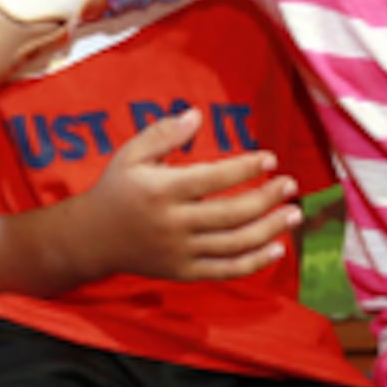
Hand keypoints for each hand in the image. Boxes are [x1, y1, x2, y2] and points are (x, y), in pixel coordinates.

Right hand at [66, 109, 302, 280]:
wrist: (92, 238)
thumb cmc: (116, 189)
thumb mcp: (130, 154)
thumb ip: (163, 133)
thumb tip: (197, 115)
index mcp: (161, 191)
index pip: (212, 178)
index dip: (245, 168)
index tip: (270, 159)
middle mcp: (172, 223)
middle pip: (231, 213)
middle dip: (266, 199)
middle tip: (290, 185)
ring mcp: (179, 252)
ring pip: (234, 244)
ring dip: (269, 229)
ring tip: (293, 214)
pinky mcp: (183, 272)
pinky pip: (225, 270)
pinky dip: (254, 263)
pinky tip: (277, 249)